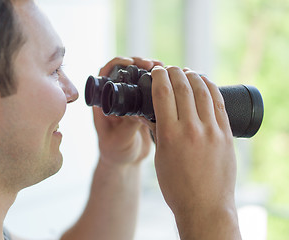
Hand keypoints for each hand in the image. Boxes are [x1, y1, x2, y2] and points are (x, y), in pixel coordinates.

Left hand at [93, 57, 162, 165]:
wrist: (127, 162)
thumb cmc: (116, 152)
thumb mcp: (120, 140)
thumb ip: (128, 126)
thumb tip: (140, 111)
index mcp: (104, 103)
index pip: (105, 74)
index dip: (116, 64)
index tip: (131, 63)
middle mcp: (117, 98)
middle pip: (125, 71)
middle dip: (138, 63)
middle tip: (153, 64)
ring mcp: (131, 101)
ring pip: (140, 78)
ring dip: (152, 71)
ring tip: (166, 69)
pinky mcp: (144, 106)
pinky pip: (152, 90)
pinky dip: (161, 83)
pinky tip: (172, 82)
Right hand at [150, 66, 236, 215]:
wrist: (205, 206)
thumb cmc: (177, 187)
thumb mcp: (160, 158)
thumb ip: (158, 133)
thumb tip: (153, 114)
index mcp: (170, 135)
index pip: (163, 94)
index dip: (159, 77)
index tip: (156, 71)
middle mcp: (191, 129)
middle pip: (183, 87)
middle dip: (174, 72)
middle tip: (169, 68)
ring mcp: (211, 131)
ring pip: (203, 91)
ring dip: (193, 76)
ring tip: (186, 72)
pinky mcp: (226, 135)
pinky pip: (219, 104)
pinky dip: (211, 88)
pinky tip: (205, 83)